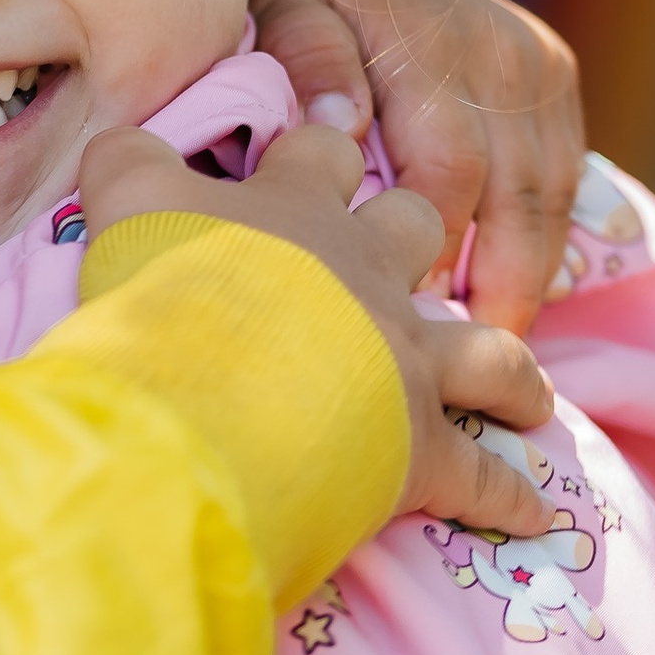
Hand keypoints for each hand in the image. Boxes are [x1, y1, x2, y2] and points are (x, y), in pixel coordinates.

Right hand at [80, 121, 557, 542]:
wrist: (205, 393)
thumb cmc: (164, 295)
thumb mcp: (126, 204)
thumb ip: (127, 162)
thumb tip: (122, 143)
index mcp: (293, 209)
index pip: (321, 153)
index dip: (321, 149)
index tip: (326, 147)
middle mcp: (365, 273)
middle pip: (419, 234)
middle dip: (425, 237)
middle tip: (423, 256)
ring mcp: (403, 357)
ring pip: (486, 353)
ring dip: (510, 376)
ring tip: (528, 396)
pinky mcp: (420, 444)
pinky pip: (481, 477)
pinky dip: (508, 496)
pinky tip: (532, 512)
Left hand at [254, 0, 585, 335]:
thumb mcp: (286, 12)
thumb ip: (310, 64)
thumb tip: (341, 127)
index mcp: (431, 47)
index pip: (450, 170)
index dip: (438, 247)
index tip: (412, 312)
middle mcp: (499, 55)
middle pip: (520, 194)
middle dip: (506, 283)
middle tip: (482, 356)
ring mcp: (538, 64)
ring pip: (553, 191)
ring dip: (533, 268)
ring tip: (503, 340)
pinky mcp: (557, 73)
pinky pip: (565, 170)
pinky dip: (545, 230)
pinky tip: (516, 283)